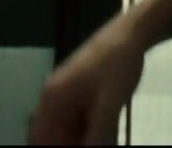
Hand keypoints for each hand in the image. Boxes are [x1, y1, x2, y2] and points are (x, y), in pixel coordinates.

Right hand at [27, 16, 146, 144]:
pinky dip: (90, 134)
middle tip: (97, 145)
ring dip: (82, 141)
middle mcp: (53, 99)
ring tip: (104, 140)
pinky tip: (107, 136)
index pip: (41, 139)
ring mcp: (67, 96)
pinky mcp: (80, 95)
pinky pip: (79, 123)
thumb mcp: (108, 105)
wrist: (130, 35)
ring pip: (67, 131)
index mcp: (52, 100)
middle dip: (71, 145)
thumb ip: (98, 135)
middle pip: (53, 136)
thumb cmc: (115, 66)